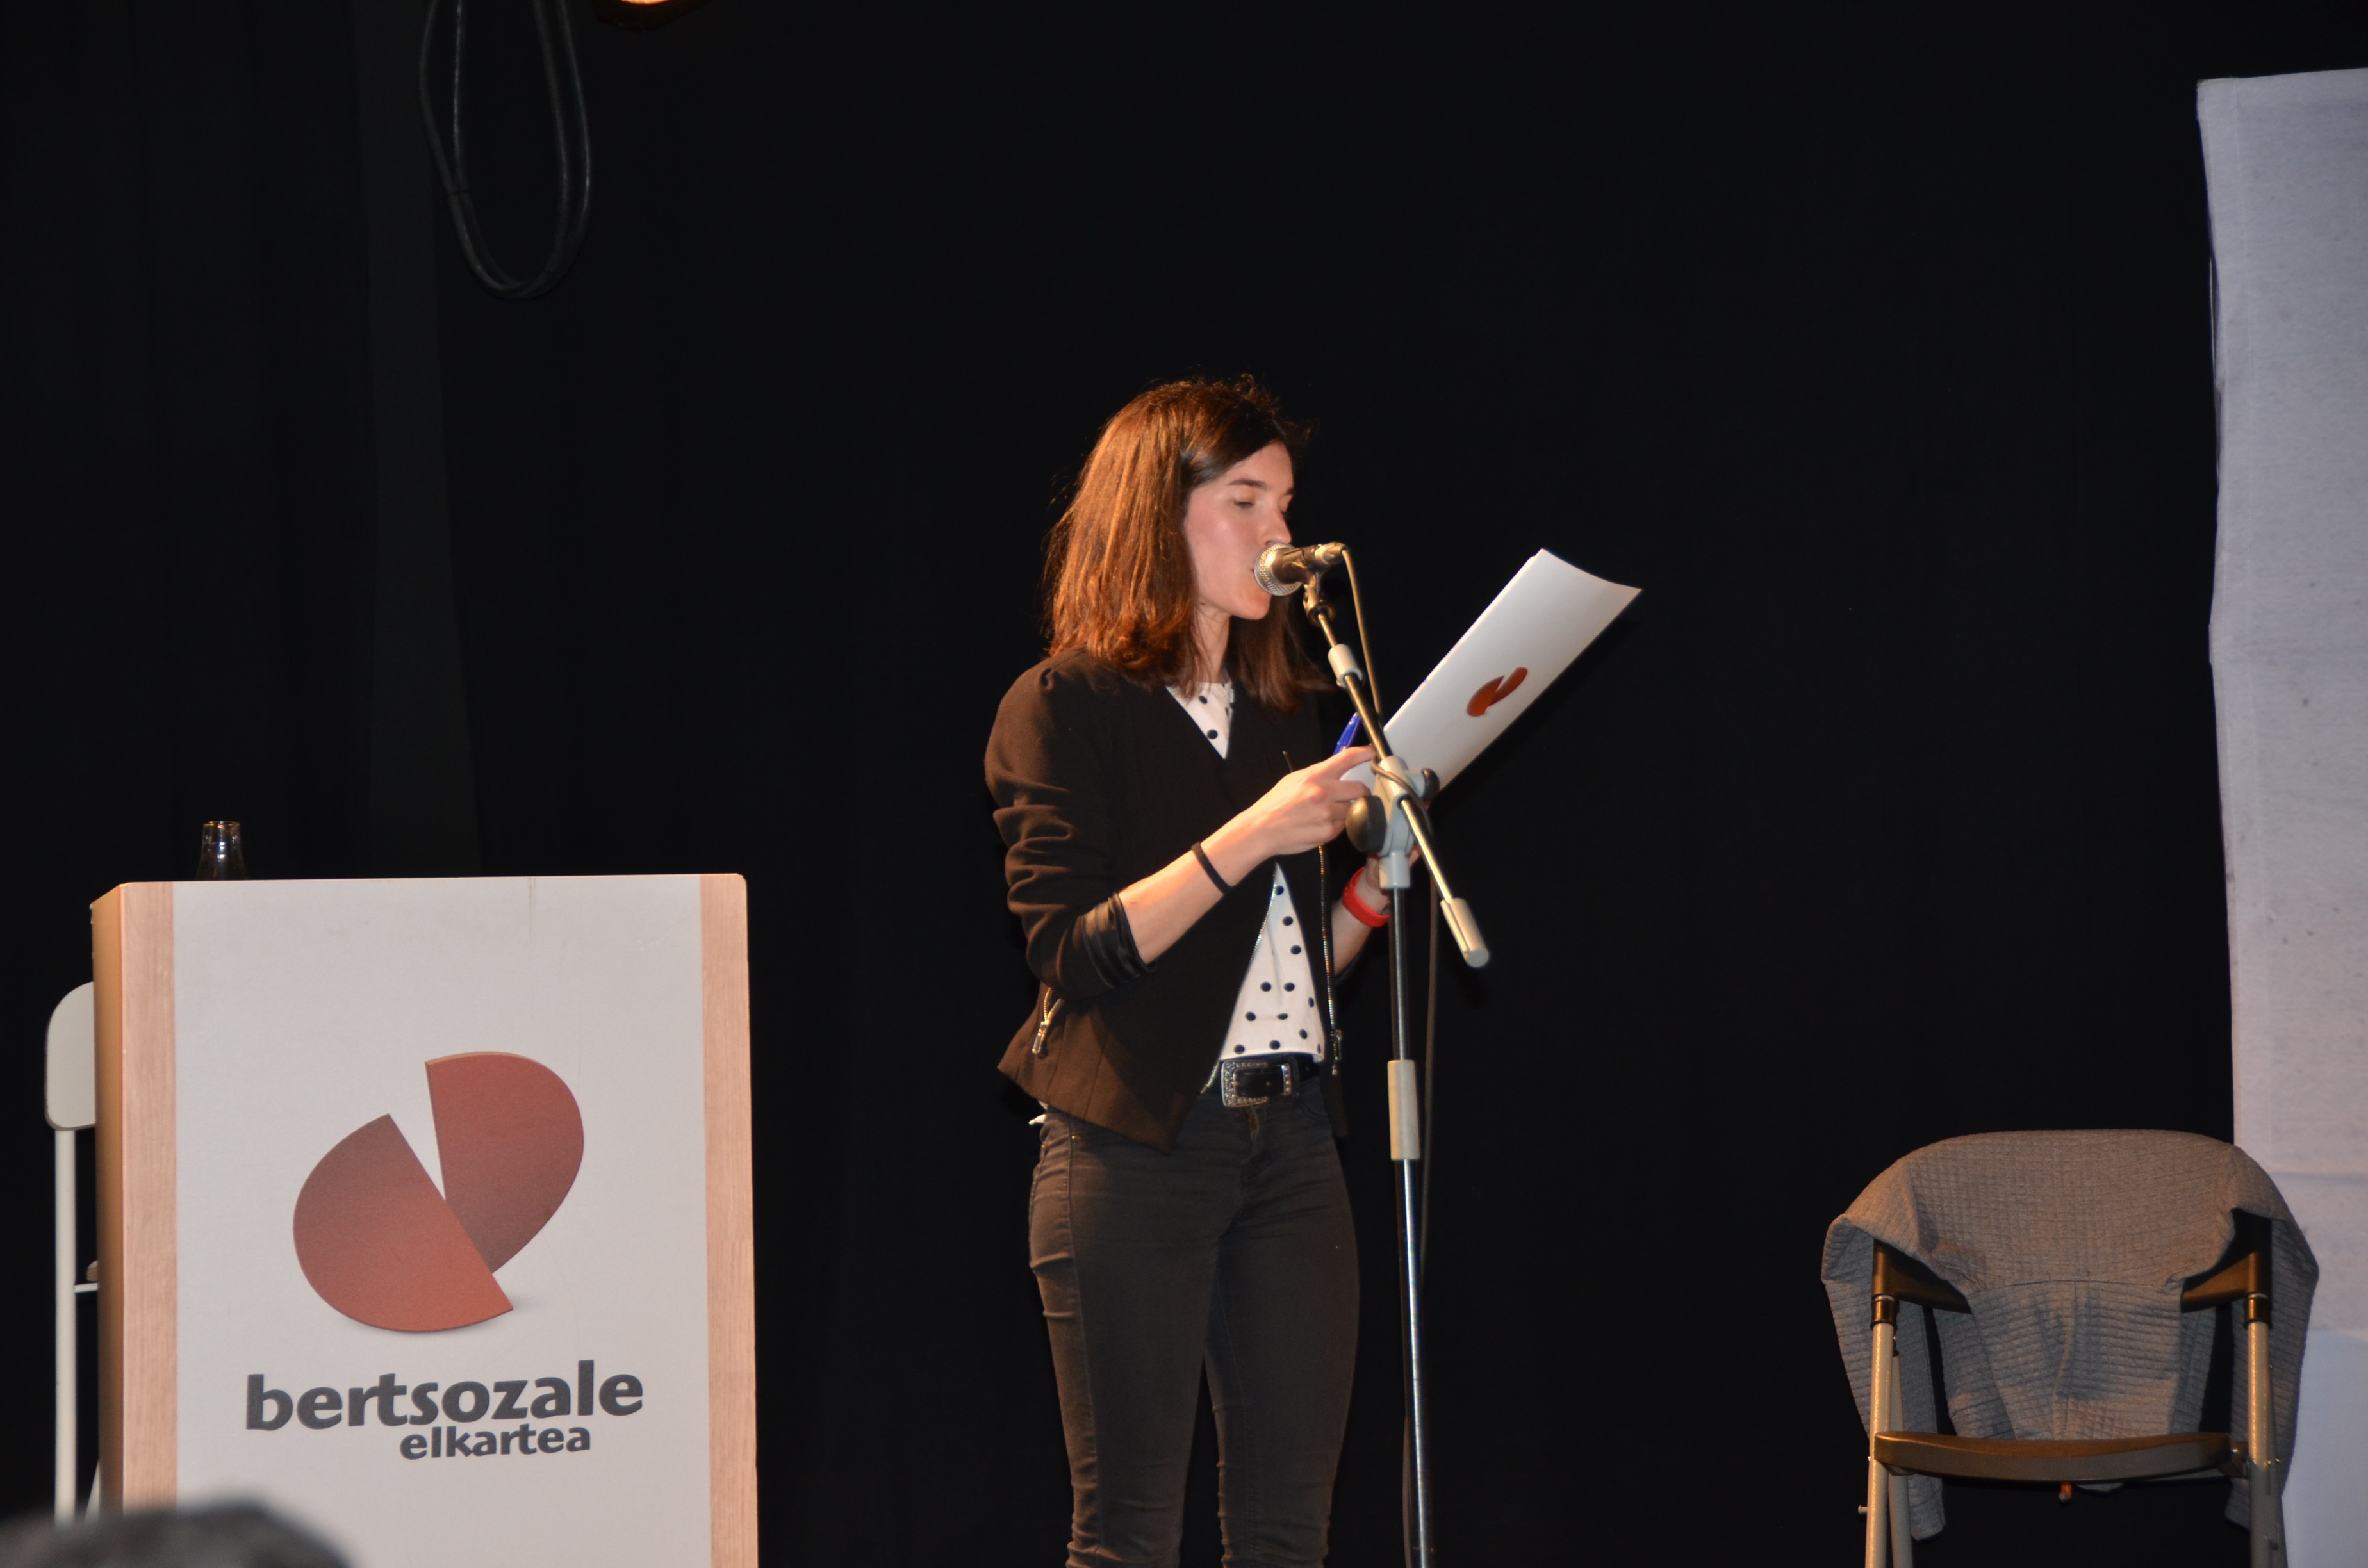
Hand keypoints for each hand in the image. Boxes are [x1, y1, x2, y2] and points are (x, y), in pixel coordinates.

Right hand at [1230, 746, 1373, 861]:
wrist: (1261, 829)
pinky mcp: (1328, 831)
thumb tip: (1339, 771)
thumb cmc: (1275, 804)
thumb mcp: (1294, 780)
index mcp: (1315, 776)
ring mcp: (1327, 813)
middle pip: (1360, 789)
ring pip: (1353, 810)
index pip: (1347, 758)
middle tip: (1352, 796)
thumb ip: (1318, 775)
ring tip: (1325, 814)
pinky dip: (1336, 826)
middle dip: (1359, 793)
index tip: (1373, 752)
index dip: (1365, 753)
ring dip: (1345, 811)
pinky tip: (1320, 825)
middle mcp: (1324, 792)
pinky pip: (1343, 827)